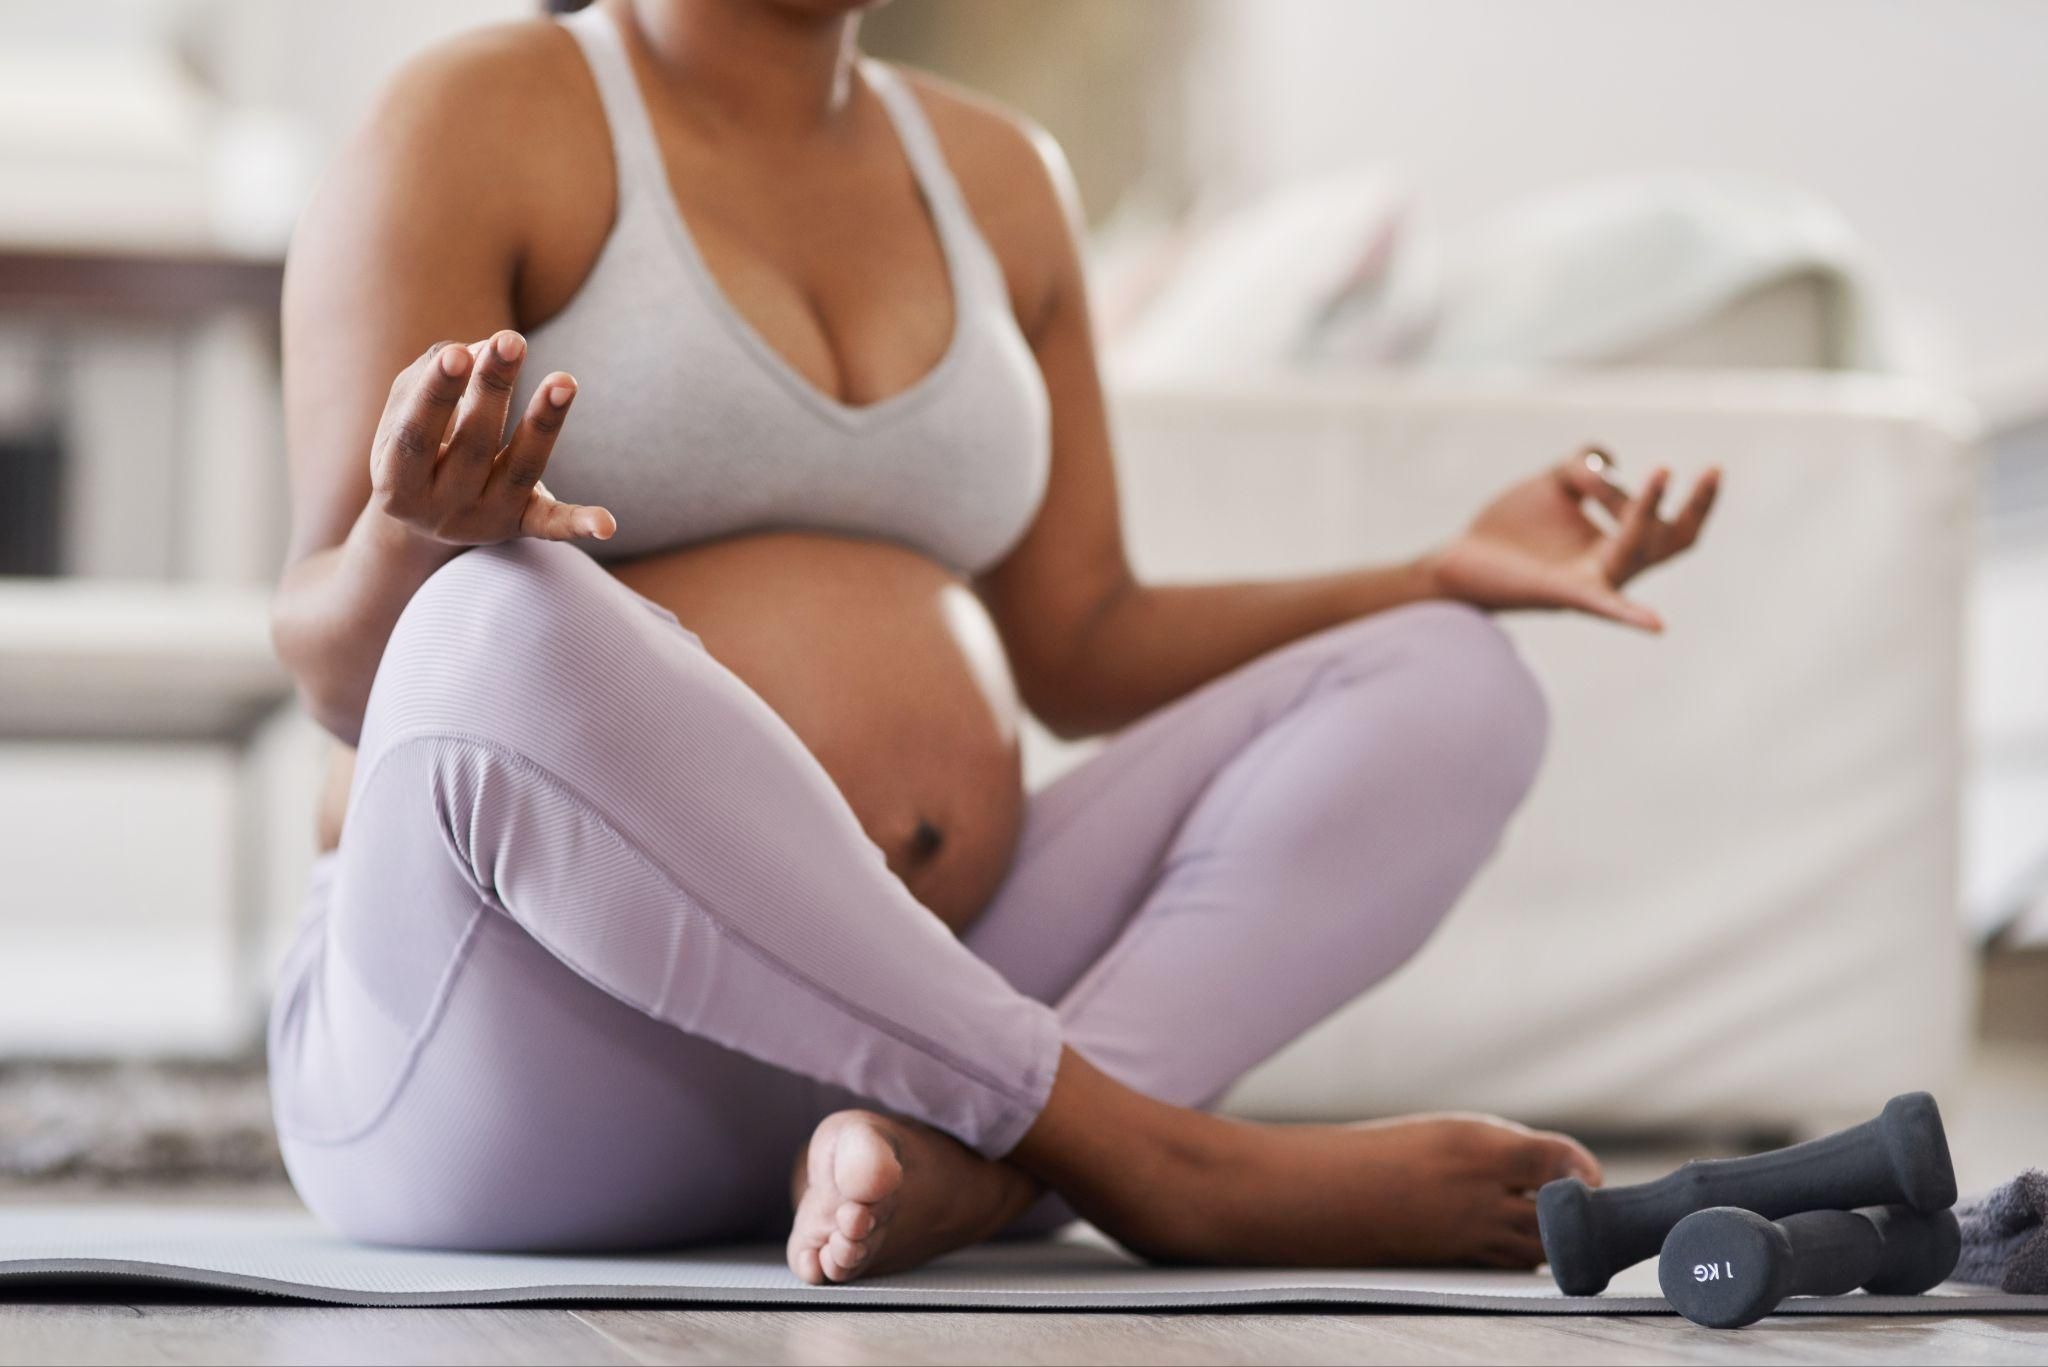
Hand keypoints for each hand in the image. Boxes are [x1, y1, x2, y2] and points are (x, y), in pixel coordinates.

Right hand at [368, 330, 615, 546]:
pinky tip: (606, 525)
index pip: (414, 435)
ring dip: (544, 424)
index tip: (457, 353)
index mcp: (397, 484)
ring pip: (520, 470)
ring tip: (564, 380)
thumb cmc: (418, 443)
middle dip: (492, 389)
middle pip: (473, 446)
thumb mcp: (408, 410)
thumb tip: (486, 348)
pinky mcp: (523, 525)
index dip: (436, 394)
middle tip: (511, 339)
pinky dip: (580, 523)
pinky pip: (553, 527)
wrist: (430, 515)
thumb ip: (436, 373)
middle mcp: (442, 510)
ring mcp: (486, 520)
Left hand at [1424, 448, 1718, 631]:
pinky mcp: (1561, 593)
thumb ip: (1588, 464)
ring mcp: (1590, 583)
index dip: (1699, 501)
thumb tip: (1610, 465)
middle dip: (1697, 506)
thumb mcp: (1557, 479)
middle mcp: (1613, 568)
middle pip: (1670, 542)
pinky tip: (1656, 624)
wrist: (1462, 558)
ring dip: (1646, 509)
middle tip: (1715, 470)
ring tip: (1662, 472)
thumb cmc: (1514, 526)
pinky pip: (1601, 606)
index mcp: (1619, 545)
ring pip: (1633, 549)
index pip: (1672, 526)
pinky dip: (1629, 616)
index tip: (1716, 469)